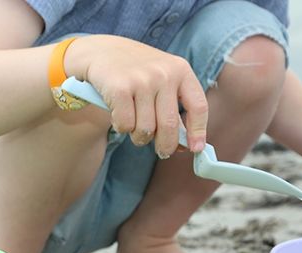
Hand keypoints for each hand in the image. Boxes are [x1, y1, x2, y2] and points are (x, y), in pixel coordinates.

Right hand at [65, 35, 207, 157]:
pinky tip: (119, 116)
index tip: (196, 149)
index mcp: (180, 70)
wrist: (102, 51)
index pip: (198, 106)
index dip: (198, 131)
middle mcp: (163, 74)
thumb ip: (174, 107)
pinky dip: (122, 128)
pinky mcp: (119, 89)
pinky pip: (125, 126)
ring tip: (134, 126)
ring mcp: (141, 81)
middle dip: (166, 146)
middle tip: (162, 152)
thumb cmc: (136, 71)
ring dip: (139, 136)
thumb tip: (187, 145)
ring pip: (145, 130)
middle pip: (170, 125)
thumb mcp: (162, 80)